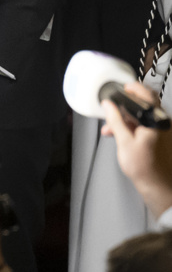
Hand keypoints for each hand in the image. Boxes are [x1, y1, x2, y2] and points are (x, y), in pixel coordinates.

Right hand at [102, 81, 171, 219]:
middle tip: (113, 108)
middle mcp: (162, 123)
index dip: (133, 89)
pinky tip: (121, 135)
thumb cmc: (144, 167)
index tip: (122, 87)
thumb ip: (116, 121)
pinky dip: (132, 127)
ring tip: (111, 128)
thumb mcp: (124, 141)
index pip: (147, 95)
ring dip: (126, 119)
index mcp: (156, 121)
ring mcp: (162, 130)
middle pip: (144, 106)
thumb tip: (108, 106)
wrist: (157, 184)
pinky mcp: (160, 137)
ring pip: (143, 117)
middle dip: (125, 107)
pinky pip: (145, 126)